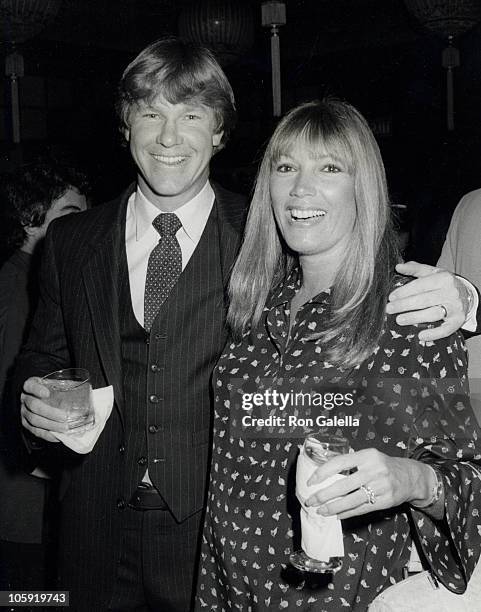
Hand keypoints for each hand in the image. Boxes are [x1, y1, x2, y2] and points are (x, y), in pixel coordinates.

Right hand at [21, 376, 68, 442]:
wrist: (39, 397)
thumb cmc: (50, 389)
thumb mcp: (54, 384)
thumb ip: (64, 385)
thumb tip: (85, 390)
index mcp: (30, 385)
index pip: (30, 386)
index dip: (37, 389)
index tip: (47, 393)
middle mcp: (24, 399)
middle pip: (33, 405)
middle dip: (49, 412)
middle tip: (64, 417)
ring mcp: (23, 412)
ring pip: (34, 420)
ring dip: (50, 425)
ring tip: (64, 428)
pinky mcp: (25, 424)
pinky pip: (35, 431)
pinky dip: (47, 434)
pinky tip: (58, 436)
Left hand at [305, 448, 431, 519]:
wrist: (411, 477)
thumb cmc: (383, 465)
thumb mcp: (369, 457)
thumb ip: (350, 463)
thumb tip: (324, 475)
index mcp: (367, 455)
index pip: (339, 463)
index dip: (322, 473)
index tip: (310, 482)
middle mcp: (374, 470)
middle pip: (343, 485)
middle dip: (323, 495)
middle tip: (310, 501)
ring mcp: (381, 486)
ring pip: (351, 500)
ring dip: (333, 507)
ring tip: (320, 511)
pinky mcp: (385, 501)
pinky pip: (362, 508)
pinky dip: (347, 513)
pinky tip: (337, 515)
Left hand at [386, 261, 469, 340]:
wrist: (466, 294)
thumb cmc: (444, 284)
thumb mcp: (432, 272)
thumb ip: (415, 269)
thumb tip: (398, 267)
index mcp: (443, 278)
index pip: (420, 285)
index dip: (404, 291)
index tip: (391, 297)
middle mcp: (450, 292)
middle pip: (424, 300)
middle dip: (404, 305)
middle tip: (390, 309)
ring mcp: (455, 307)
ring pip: (433, 313)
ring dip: (415, 317)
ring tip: (399, 320)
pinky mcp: (458, 320)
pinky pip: (446, 329)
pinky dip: (434, 333)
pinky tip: (421, 336)